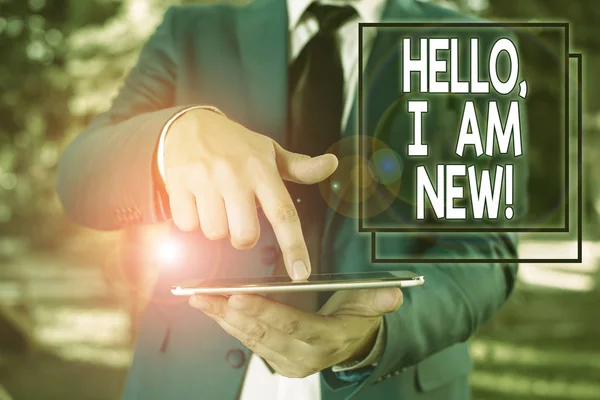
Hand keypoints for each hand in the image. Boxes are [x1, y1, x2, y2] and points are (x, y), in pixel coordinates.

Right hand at [163, 109, 337, 279]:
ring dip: (216, 227)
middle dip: (242, 238)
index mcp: (262, 169)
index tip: (301, 273)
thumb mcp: (269, 152)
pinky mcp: (178, 184)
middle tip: (238, 218)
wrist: (189, 124)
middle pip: (244, 236)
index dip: (294, 247)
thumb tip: (332, 164)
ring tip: (215, 204)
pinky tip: (195, 201)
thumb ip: (300, 167)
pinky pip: (187, 226)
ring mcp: (205, 179)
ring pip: (214, 234)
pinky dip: (192, 220)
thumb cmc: (235, 145)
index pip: (283, 214)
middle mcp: (235, 175)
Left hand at [189, 288, 402, 377]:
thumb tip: (393, 294)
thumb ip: (377, 299)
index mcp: (328, 340)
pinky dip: (229, 325)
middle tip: (205, 296)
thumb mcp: (370, 306)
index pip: (293, 325)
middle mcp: (305, 356)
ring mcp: (289, 362)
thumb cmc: (356, 319)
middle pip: (264, 333)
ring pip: (251, 339)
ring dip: (223, 319)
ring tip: (200, 299)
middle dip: (231, 314)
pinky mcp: (278, 362)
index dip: (265, 312)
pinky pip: (249, 343)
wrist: (351, 345)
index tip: (238, 296)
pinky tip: (213, 310)